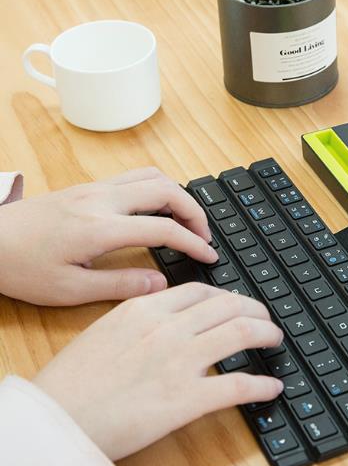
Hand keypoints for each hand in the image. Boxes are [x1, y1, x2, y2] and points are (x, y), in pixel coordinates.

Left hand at [0, 167, 215, 305]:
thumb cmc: (20, 266)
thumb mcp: (68, 289)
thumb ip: (118, 286)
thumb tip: (160, 284)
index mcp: (101, 228)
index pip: (164, 228)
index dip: (194, 242)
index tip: (209, 256)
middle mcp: (103, 200)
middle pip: (168, 190)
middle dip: (195, 212)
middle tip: (204, 236)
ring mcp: (96, 188)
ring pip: (153, 176)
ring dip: (178, 195)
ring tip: (186, 220)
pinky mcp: (90, 186)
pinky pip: (136, 176)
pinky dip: (158, 187)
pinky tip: (157, 208)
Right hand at [34, 283, 283, 460]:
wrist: (55, 416)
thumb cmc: (73, 378)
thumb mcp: (106, 329)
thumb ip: (142, 315)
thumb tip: (169, 311)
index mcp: (146, 308)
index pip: (203, 291)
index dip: (229, 296)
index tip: (238, 304)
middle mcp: (168, 328)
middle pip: (229, 306)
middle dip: (256, 310)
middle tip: (265, 320)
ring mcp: (179, 361)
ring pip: (241, 333)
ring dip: (266, 334)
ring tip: (275, 339)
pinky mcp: (185, 399)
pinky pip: (237, 386)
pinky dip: (261, 385)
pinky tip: (272, 388)